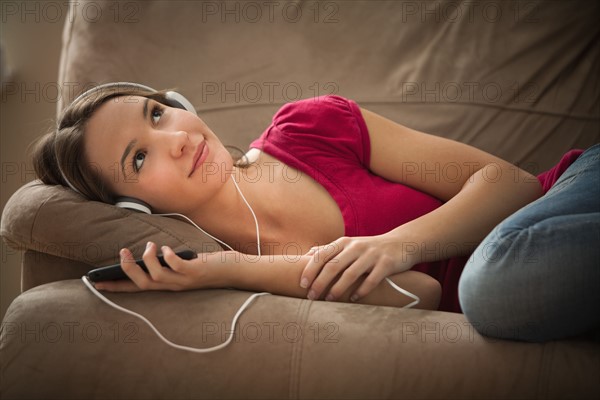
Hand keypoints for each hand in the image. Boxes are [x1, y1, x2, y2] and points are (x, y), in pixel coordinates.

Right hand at [93, 242, 210, 291]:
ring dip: (148, 260)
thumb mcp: (183, 264)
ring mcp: (184, 281)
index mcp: (167, 284)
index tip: (96, 282)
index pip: (136, 288)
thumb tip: (149, 252)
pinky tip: (167, 249)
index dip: (116, 287)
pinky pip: (177, 267)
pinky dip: (168, 258)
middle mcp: (173, 286)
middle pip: (142, 285)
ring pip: (156, 278)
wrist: (233, 272)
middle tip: (122, 253)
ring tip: (150, 245)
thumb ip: (167, 262)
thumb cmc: (207, 266)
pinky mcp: (195, 273)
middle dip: (127, 271)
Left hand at [300, 234, 415, 301]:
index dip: (310, 269)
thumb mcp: (349, 244)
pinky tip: (354, 299)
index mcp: (344, 243)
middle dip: (320, 282)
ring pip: (350, 274)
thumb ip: (329, 250)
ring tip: (329, 300)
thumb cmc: (369, 248)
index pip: (322, 255)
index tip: (302, 284)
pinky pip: (371, 280)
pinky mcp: (386, 264)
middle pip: (333, 265)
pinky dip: (361, 291)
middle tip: (311, 297)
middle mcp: (356, 247)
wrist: (402, 243)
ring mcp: (372, 255)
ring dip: (338, 289)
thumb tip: (308, 254)